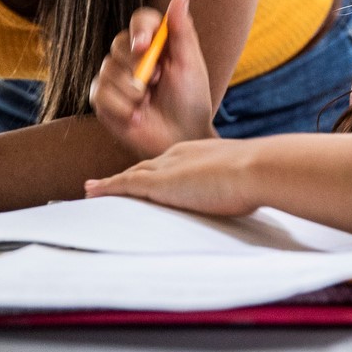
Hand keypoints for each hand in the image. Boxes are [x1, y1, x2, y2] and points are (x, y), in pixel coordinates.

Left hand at [84, 138, 261, 216]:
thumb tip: (251, 198)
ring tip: (91, 191)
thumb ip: (239, 188)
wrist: (258, 168)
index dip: (151, 171)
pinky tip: (92, 193)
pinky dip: (107, 188)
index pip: (166, 164)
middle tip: (105, 184)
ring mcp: (167, 169)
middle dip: (125, 177)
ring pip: (130, 176)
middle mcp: (177, 156)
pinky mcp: (160, 184)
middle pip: (143, 168)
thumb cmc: (260, 176)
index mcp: (197, 153)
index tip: (141, 178)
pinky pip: (124, 185)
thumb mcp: (244, 180)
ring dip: (110, 184)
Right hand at [88, 0, 214, 157]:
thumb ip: (182, 29)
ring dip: (133, 92)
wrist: (181, 137)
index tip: (144, 44)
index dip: (140, 29)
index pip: (140, 19)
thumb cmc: (190, 100)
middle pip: (119, 43)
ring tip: (149, 103)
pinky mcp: (102, 99)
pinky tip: (136, 116)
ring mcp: (114, 77)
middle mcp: (131, 56)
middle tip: (158, 82)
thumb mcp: (190, 64)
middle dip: (138, 66)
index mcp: (154, 42)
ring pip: (108, 70)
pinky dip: (122, 107)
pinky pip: (100, 93)